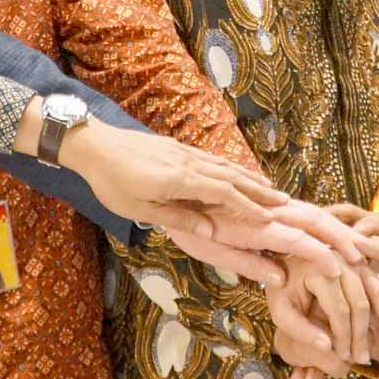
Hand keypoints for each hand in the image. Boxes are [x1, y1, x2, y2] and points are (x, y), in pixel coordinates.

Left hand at [51, 119, 311, 282]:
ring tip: (270, 188)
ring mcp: (184, 153)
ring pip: (224, 166)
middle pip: (231, 178)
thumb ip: (178, 217)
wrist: (93, 145)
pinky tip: (236, 173)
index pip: (224, 194)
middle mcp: (188, 163)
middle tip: (285, 202)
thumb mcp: (140, 208)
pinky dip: (231, 168)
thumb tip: (211, 233)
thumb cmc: (111, 182)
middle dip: (259, 191)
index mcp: (180, 180)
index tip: (269, 220)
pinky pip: (212, 159)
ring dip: (249, 178)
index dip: (248, 208)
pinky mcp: (177, 148)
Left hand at [264, 251, 378, 371]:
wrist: (287, 266)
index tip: (342, 357)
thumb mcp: (282, 312)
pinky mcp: (364, 264)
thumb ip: (300, 330)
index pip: (338, 309)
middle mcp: (339, 260)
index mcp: (317, 269)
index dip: (343, 336)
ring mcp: (354, 260)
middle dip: (361, 335)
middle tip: (361, 359)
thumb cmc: (283, 290)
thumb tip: (328, 348)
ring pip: (377, 294)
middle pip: (360, 303)